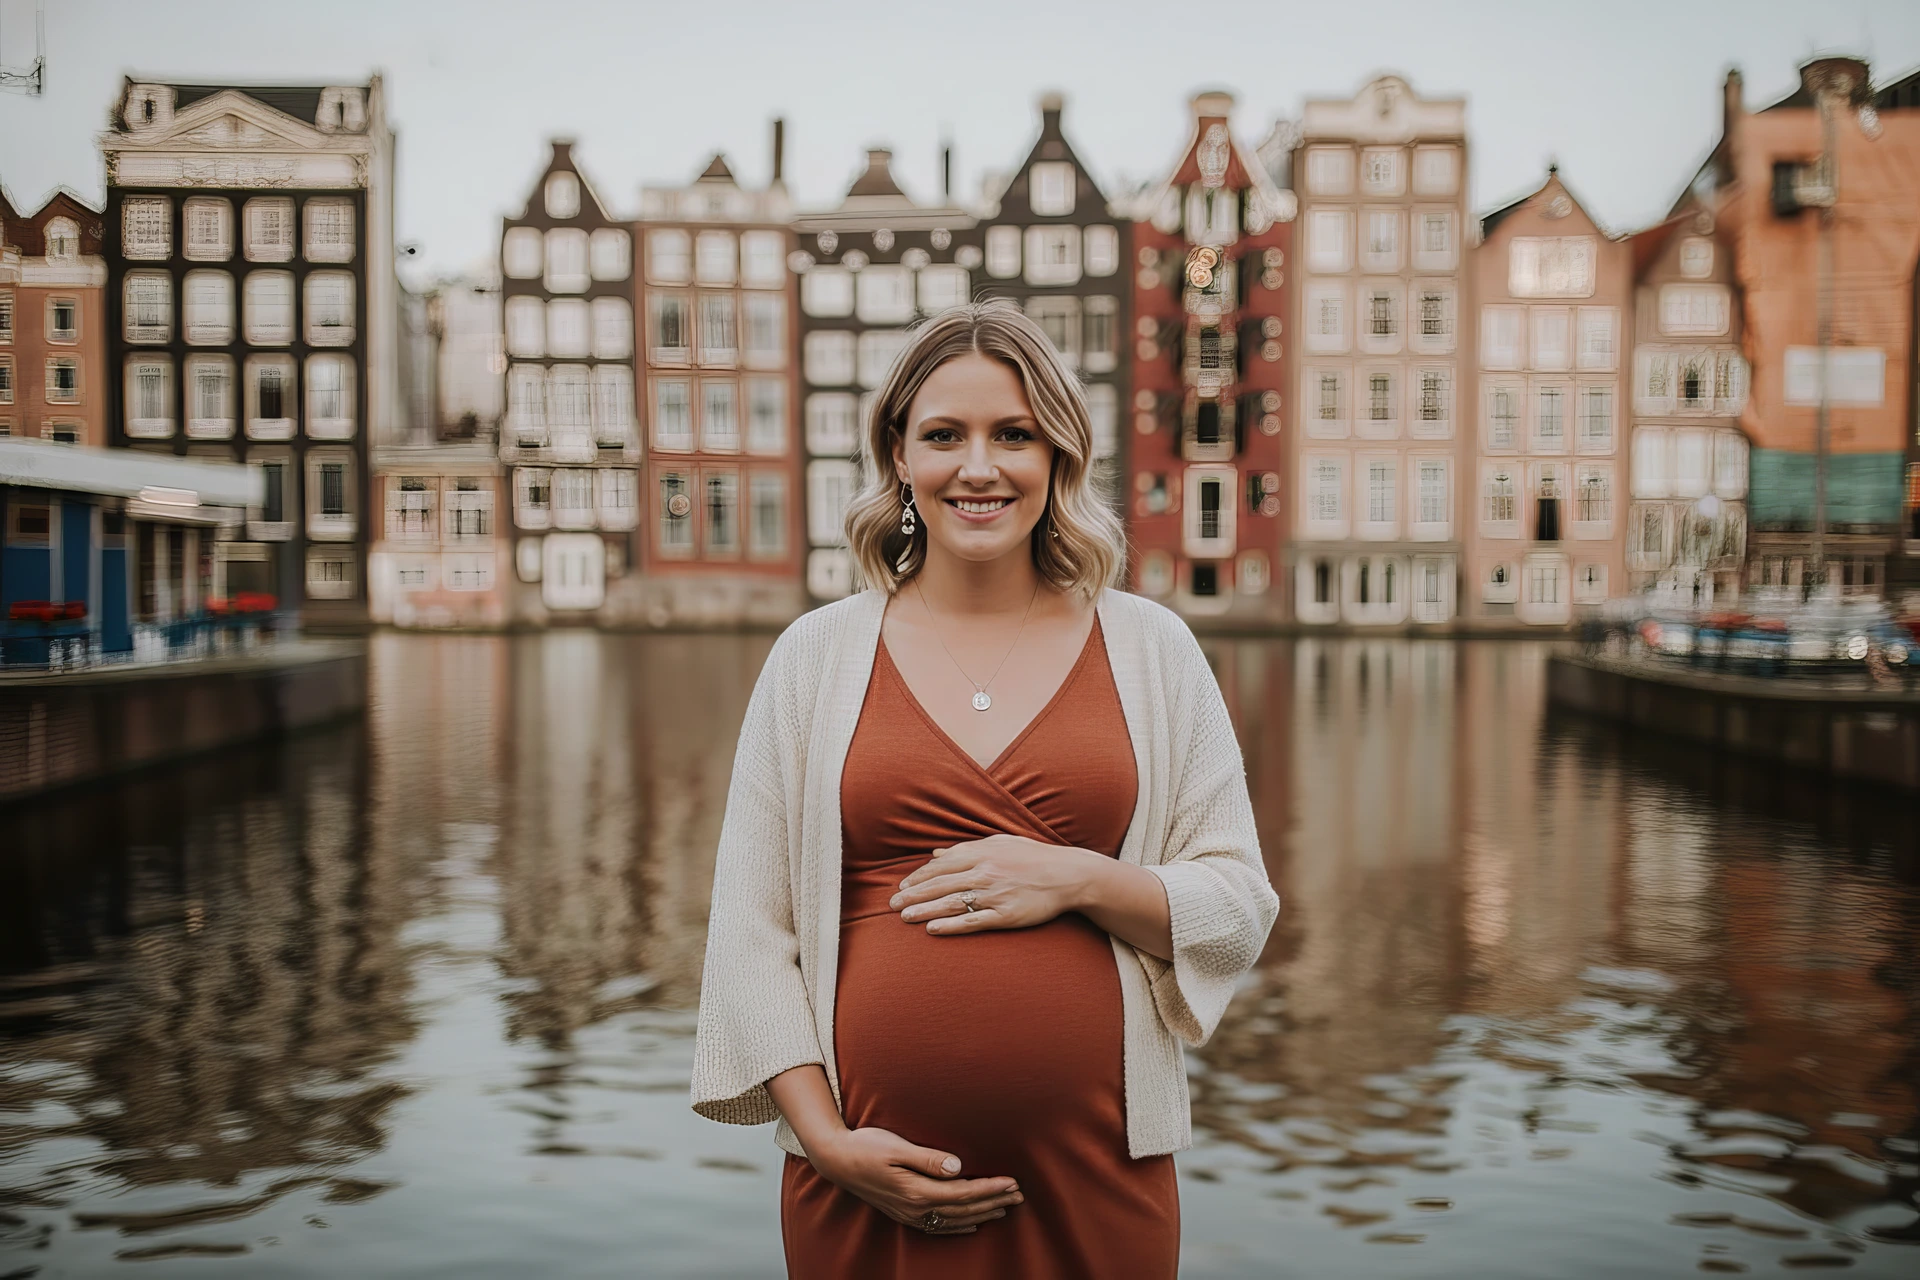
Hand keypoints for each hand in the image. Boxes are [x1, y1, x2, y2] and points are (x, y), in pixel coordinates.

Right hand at [809, 1126, 1022, 1233]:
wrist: (835, 1160)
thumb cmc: (865, 1146)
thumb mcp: (896, 1146)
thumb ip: (928, 1158)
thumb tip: (959, 1167)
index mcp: (917, 1190)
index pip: (964, 1193)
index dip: (990, 1189)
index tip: (1013, 1182)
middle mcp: (915, 1207)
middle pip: (964, 1209)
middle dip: (994, 1202)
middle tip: (1020, 1195)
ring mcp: (909, 1213)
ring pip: (954, 1220)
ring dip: (982, 1214)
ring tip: (1005, 1208)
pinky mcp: (903, 1212)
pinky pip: (938, 1226)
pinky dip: (959, 1226)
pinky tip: (971, 1225)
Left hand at [889, 834, 1103, 934]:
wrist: (1069, 875)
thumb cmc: (1034, 857)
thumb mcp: (1000, 843)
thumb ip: (967, 847)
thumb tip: (937, 853)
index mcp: (982, 853)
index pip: (941, 865)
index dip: (918, 877)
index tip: (902, 886)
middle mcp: (985, 872)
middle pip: (940, 884)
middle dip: (913, 894)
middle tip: (892, 904)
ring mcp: (995, 894)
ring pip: (952, 903)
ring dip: (925, 910)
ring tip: (905, 917)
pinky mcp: (1006, 915)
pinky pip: (973, 921)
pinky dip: (951, 925)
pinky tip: (933, 929)